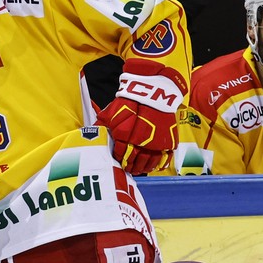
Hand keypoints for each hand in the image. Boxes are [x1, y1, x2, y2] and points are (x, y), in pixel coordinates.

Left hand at [100, 58, 186, 174]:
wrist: (154, 93)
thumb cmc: (132, 101)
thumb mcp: (112, 112)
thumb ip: (103, 125)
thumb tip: (93, 133)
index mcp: (126, 137)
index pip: (121, 154)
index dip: (119, 159)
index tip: (119, 161)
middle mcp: (141, 143)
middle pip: (135, 161)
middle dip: (130, 166)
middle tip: (129, 169)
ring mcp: (156, 144)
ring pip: (149, 162)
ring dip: (144, 167)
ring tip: (140, 169)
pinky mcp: (168, 142)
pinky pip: (164, 158)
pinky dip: (159, 164)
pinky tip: (154, 166)